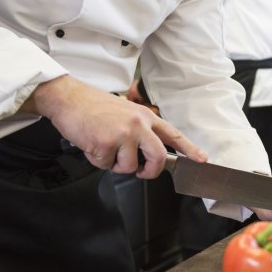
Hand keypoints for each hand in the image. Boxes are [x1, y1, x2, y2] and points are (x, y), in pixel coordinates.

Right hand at [20, 75, 206, 178]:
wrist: (69, 99)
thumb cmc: (94, 107)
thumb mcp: (124, 113)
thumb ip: (139, 130)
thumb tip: (146, 154)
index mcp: (145, 116)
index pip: (173, 134)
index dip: (190, 149)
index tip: (202, 159)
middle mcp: (138, 124)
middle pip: (158, 157)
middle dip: (151, 171)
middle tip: (143, 173)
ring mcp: (123, 133)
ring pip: (129, 166)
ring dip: (115, 164)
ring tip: (104, 148)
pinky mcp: (106, 142)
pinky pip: (106, 165)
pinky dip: (97, 160)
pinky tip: (91, 145)